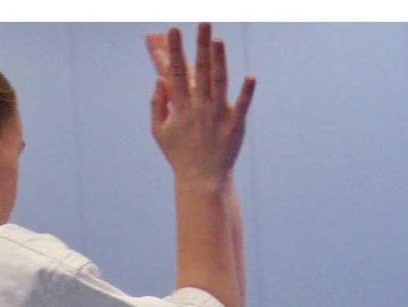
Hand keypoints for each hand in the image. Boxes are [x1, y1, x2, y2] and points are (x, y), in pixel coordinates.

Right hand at [147, 24, 255, 183]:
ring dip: (219, 60)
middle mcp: (199, 109)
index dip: (174, 51)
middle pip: (199, 72)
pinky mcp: (235, 127)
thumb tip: (159, 81)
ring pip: (219, 83)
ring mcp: (218, 117)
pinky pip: (241, 107)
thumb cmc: (180, 156)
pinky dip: (246, 93)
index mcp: (180, 109)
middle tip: (203, 23)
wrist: (202, 182)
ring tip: (219, 39)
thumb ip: (157, 106)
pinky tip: (250, 77)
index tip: (173, 31)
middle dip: (200, 46)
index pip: (176, 74)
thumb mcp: (160, 133)